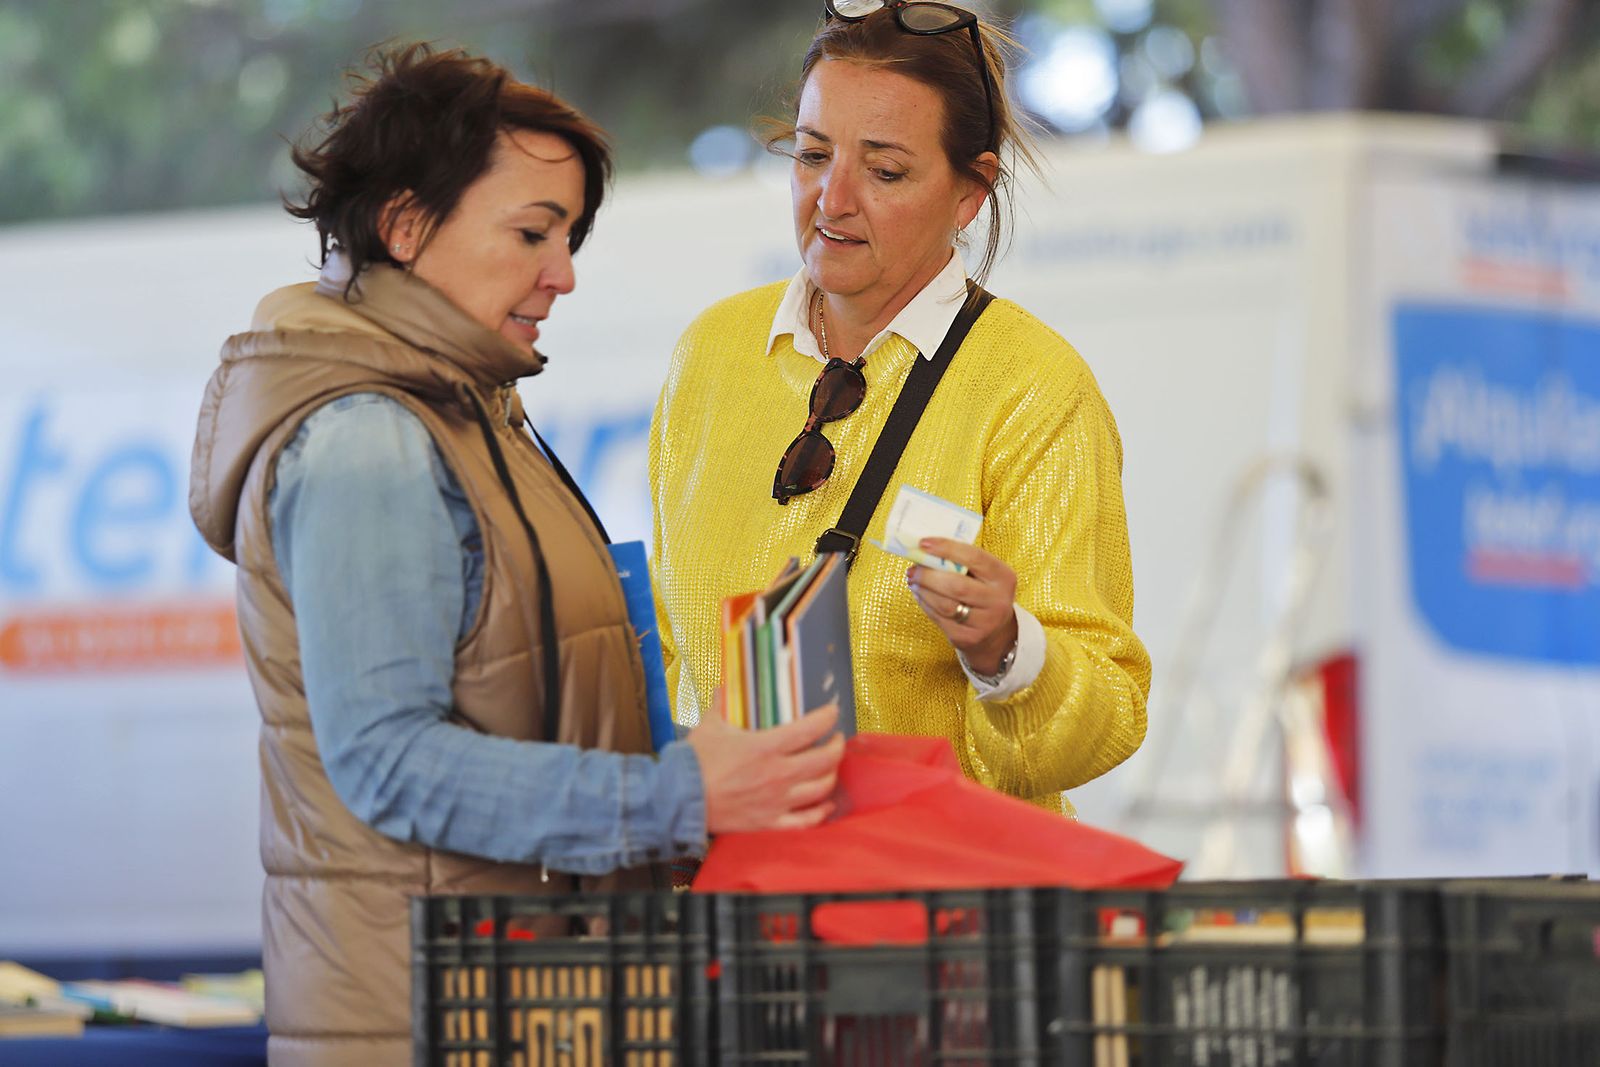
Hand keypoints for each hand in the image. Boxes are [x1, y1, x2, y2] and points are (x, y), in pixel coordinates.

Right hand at [687, 699, 844, 833]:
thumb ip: (721, 705)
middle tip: (835, 739)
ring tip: (830, 767)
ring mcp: (777, 800)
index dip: (827, 717)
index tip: (832, 712)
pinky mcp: (770, 822)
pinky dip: (821, 812)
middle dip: (836, 746)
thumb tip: (724, 687)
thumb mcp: (709, 726)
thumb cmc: (694, 763)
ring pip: (821, 788)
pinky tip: (826, 805)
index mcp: (767, 747)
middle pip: (825, 759)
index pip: (811, 728)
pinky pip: (806, 820)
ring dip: (831, 775)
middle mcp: (778, 774)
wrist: (679, 800)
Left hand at [906, 537, 1018, 675]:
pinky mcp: (968, 638)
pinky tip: (920, 595)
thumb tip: (925, 550)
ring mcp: (984, 623)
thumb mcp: (984, 575)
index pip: (974, 557)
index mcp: (1003, 577)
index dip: (946, 548)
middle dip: (929, 575)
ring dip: (923, 590)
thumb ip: (962, 562)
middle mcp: (998, 601)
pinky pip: (940, 619)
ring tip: (913, 580)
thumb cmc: (983, 593)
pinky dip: (925, 604)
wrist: (995, 632)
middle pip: (957, 585)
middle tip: (913, 569)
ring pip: (945, 605)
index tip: (923, 543)